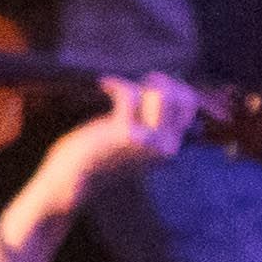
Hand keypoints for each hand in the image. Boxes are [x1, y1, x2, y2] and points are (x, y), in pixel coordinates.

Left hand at [32, 72, 194, 215]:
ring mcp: (149, 143)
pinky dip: (116, 84)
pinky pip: (130, 96)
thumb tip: (159, 87)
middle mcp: (166, 147)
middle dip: (159, 82)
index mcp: (170, 146)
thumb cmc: (97, 154)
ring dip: (136, 84)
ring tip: (115, 86)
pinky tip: (103, 84)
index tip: (150, 82)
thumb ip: (149, 122)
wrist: (73, 180)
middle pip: (180, 97)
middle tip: (136, 82)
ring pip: (160, 95)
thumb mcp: (132, 138)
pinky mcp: (126, 135)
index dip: (173, 85)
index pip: (189, 105)